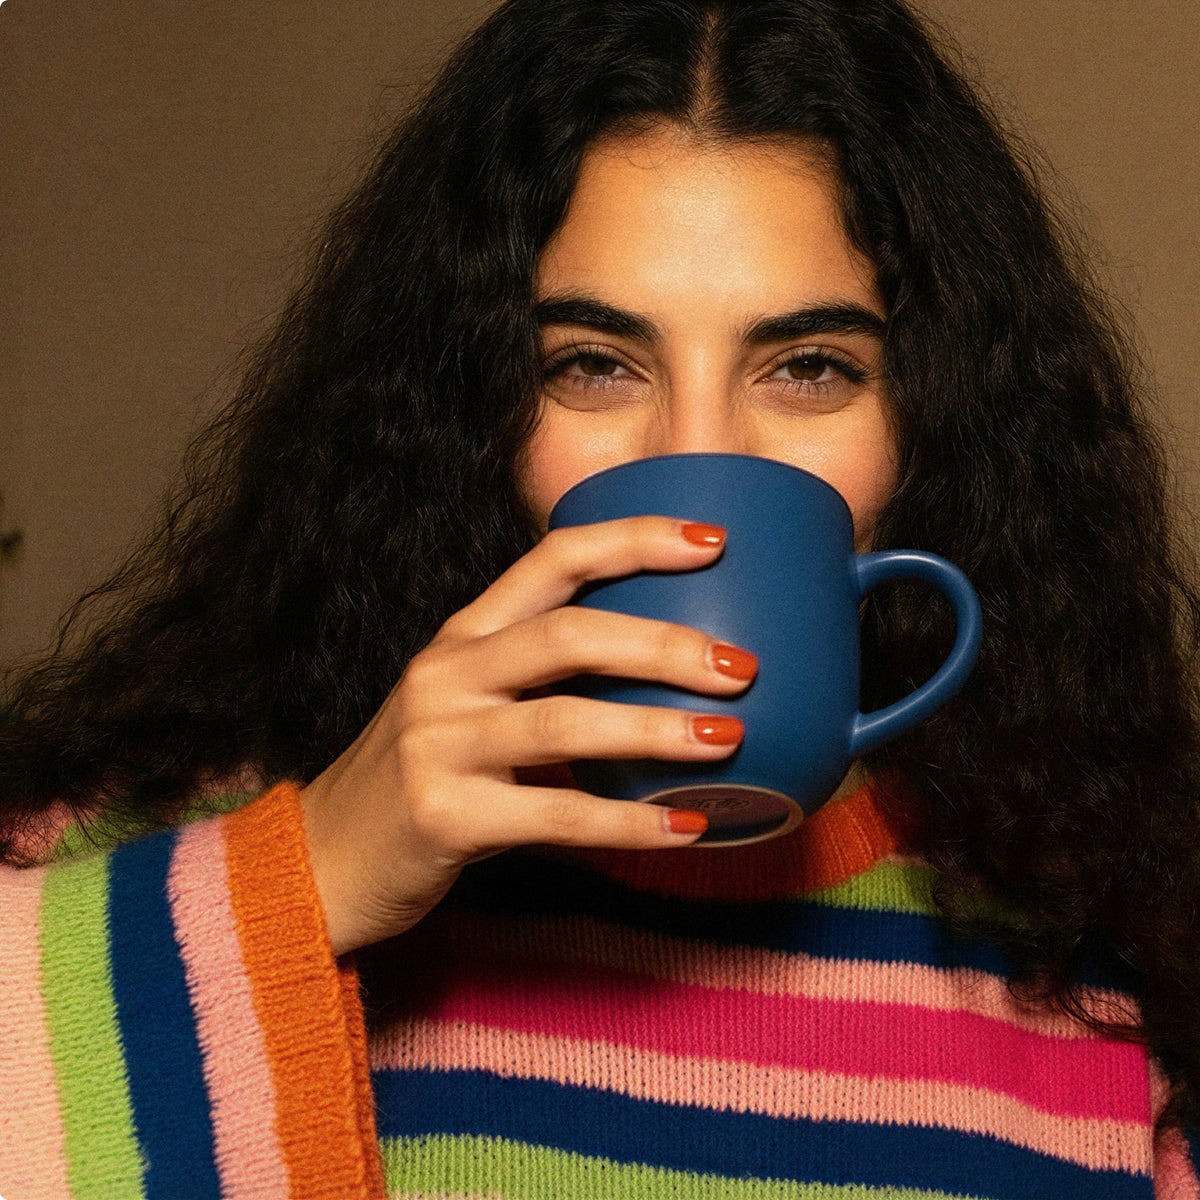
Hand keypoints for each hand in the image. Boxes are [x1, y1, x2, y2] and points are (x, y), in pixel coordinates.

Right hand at [299, 516, 756, 954]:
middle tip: (741, 666)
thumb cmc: (427, 777)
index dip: (635, 540)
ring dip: (655, 728)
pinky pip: (555, 817)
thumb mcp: (473, 706)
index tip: (714, 540)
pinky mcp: (443, 815)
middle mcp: (447, 673)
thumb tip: (672, 676)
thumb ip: (547, 683)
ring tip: (729, 738)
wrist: (326, 858)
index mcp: (464, 635)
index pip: (554, 558)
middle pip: (568, 634)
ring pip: (563, 722)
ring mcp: (438, 742)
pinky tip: (688, 827)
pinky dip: (629, 824)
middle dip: (663, 643)